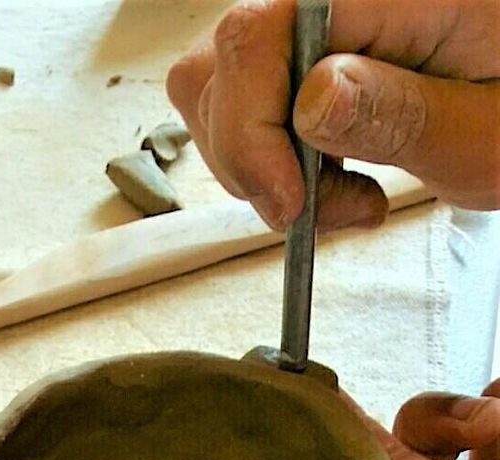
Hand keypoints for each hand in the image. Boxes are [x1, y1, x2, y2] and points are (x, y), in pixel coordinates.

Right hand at [166, 0, 499, 230]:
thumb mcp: (484, 133)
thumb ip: (400, 114)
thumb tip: (310, 101)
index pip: (254, 37)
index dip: (250, 131)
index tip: (289, 203)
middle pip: (224, 62)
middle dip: (254, 158)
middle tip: (327, 208)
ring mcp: (317, 16)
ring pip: (220, 86)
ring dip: (262, 163)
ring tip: (342, 193)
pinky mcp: (306, 47)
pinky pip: (246, 97)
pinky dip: (272, 154)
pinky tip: (332, 173)